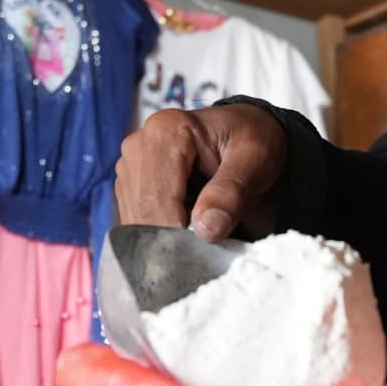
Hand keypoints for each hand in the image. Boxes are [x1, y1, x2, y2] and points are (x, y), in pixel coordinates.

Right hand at [116, 105, 287, 240]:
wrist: (243, 138)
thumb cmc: (251, 141)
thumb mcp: (256, 159)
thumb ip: (232, 192)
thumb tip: (206, 229)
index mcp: (166, 130)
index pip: (156, 196)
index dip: (175, 231)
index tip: (202, 251)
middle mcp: (138, 146)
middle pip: (141, 211)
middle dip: (171, 239)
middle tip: (205, 254)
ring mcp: (130, 168)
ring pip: (135, 222)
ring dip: (165, 240)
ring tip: (200, 241)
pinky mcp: (130, 188)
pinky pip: (136, 224)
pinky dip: (160, 238)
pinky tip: (186, 235)